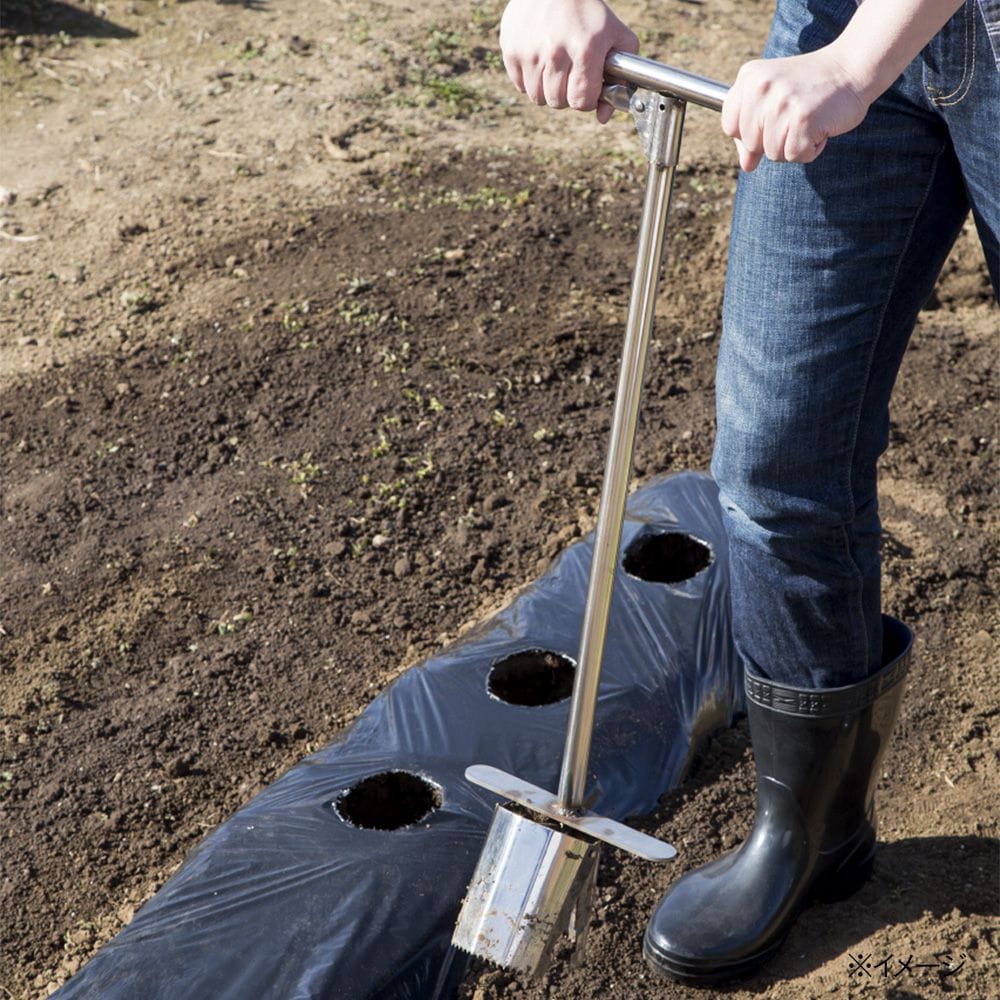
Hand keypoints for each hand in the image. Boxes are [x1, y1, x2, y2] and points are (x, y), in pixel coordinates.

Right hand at [499, 0, 638, 122]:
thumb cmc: (590, 14)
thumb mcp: (617, 38)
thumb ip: (620, 79)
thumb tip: (603, 117)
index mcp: (585, 50)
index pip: (581, 102)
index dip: (587, 98)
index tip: (588, 85)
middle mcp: (555, 52)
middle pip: (558, 102)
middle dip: (567, 94)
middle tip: (571, 74)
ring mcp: (530, 51)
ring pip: (537, 97)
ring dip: (548, 89)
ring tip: (555, 67)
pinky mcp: (511, 48)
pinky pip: (520, 85)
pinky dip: (530, 80)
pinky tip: (540, 60)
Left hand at [721, 48, 869, 171]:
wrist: (851, 68)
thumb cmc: (810, 88)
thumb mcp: (772, 101)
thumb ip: (752, 131)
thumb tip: (746, 166)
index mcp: (749, 77)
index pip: (730, 126)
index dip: (748, 134)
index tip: (769, 122)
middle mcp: (762, 87)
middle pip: (751, 144)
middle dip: (773, 140)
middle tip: (795, 116)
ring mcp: (782, 103)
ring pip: (772, 154)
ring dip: (794, 146)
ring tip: (809, 120)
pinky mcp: (802, 118)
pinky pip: (795, 156)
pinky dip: (811, 150)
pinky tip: (820, 127)